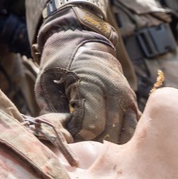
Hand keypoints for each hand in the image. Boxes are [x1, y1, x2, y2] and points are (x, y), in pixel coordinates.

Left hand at [35, 6, 138, 142]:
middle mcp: (114, 91)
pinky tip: (101, 128)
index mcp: (91, 84)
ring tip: (87, 129)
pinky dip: (118, 133)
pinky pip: (131, 127)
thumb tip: (58, 135)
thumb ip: (50, 108)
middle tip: (74, 131)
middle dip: (89, 137)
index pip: (91, 124)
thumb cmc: (60, 62)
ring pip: (122, 133)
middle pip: (108, 132)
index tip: (65, 128)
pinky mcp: (132, 101)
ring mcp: (127, 96)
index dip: (76, 133)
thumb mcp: (46, 80)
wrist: (82, 42)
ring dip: (104, 138)